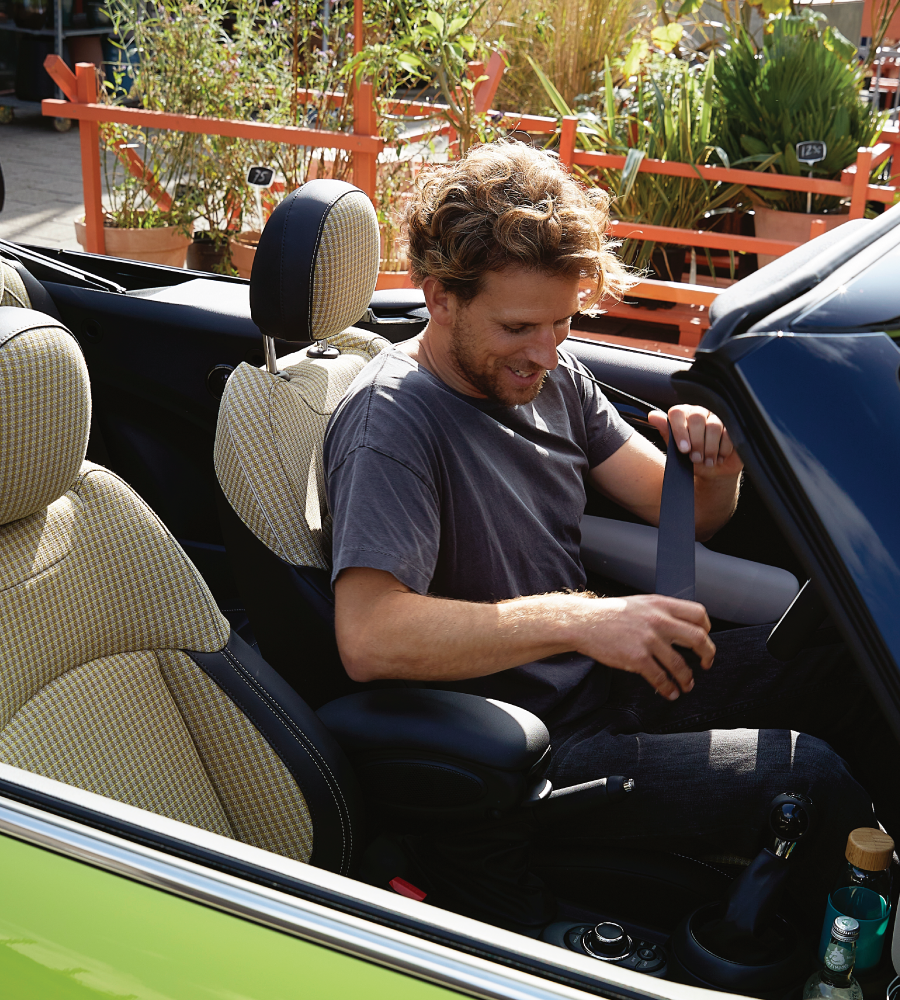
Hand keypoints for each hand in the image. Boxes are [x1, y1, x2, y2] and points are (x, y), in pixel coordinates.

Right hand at [576, 594, 714, 699]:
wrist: (583, 622)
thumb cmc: (609, 614)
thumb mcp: (640, 603)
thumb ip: (660, 612)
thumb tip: (680, 626)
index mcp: (660, 604)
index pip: (698, 614)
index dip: (707, 629)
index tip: (704, 640)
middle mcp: (658, 620)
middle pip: (698, 639)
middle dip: (708, 655)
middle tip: (706, 664)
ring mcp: (648, 640)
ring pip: (681, 665)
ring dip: (687, 679)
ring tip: (686, 685)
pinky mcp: (637, 658)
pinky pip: (660, 678)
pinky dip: (668, 688)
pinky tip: (669, 692)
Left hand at [648, 405, 743, 478]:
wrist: (711, 472)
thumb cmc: (692, 458)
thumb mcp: (676, 450)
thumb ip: (666, 432)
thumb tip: (652, 416)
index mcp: (684, 415)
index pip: (678, 413)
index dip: (680, 431)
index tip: (683, 449)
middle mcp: (700, 412)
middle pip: (697, 418)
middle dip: (696, 442)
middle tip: (695, 458)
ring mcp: (718, 418)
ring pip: (714, 426)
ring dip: (709, 448)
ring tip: (706, 461)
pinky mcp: (733, 427)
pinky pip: (729, 433)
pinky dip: (723, 449)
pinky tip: (719, 458)